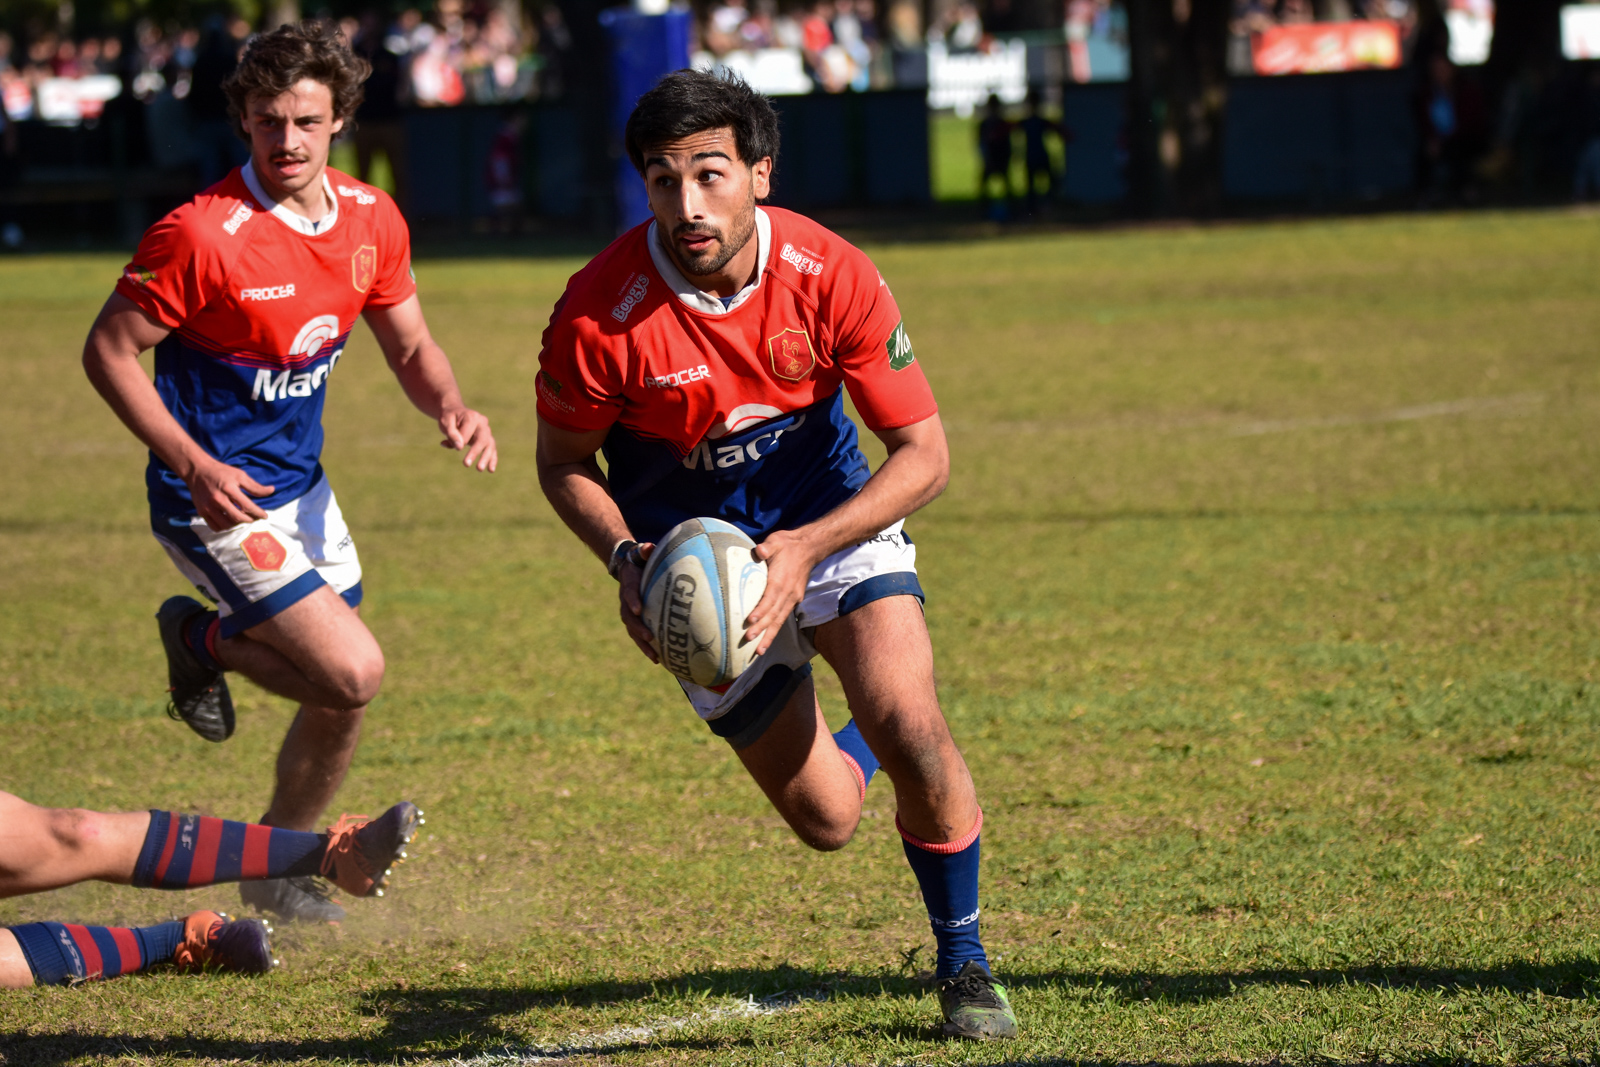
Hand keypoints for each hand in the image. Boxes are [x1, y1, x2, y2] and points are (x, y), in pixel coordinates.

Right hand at [186, 458, 273, 531]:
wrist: (197, 471)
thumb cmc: (221, 472)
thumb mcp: (240, 475)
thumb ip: (255, 486)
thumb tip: (272, 490)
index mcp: (229, 488)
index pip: (247, 506)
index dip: (258, 513)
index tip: (265, 516)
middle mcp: (218, 499)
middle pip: (237, 517)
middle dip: (249, 520)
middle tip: (254, 519)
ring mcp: (208, 506)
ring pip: (226, 524)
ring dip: (237, 525)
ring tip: (243, 520)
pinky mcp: (201, 511)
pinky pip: (215, 526)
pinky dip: (224, 527)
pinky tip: (230, 522)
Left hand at [438, 406, 497, 471]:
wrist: (456, 412)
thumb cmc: (449, 418)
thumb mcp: (445, 422)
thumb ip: (452, 433)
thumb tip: (459, 447)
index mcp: (472, 416)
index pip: (468, 431)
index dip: (460, 440)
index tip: (454, 446)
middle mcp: (483, 423)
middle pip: (483, 439)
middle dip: (475, 452)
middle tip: (465, 464)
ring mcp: (487, 431)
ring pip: (490, 445)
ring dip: (486, 458)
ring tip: (479, 469)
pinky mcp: (488, 439)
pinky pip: (492, 449)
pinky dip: (492, 459)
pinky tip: (491, 470)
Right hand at [617, 543, 658, 662]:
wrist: (628, 568)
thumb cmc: (640, 561)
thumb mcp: (641, 553)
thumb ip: (645, 550)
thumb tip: (649, 546)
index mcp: (628, 584)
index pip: (629, 592)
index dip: (633, 600)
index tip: (639, 608)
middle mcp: (626, 601)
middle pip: (629, 617)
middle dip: (638, 628)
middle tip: (649, 637)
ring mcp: (629, 613)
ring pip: (633, 631)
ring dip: (642, 644)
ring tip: (655, 656)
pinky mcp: (635, 621)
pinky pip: (639, 636)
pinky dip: (647, 648)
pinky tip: (659, 659)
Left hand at [745, 529, 821, 655]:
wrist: (809, 548)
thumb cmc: (787, 545)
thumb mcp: (776, 541)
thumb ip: (767, 547)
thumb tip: (759, 551)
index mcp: (781, 580)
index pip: (769, 598)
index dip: (760, 610)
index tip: (750, 621)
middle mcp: (788, 593)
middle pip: (774, 614)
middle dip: (762, 629)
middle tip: (748, 640)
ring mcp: (792, 598)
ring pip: (779, 621)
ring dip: (769, 636)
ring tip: (759, 651)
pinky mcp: (794, 600)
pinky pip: (783, 618)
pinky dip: (775, 630)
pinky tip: (766, 641)